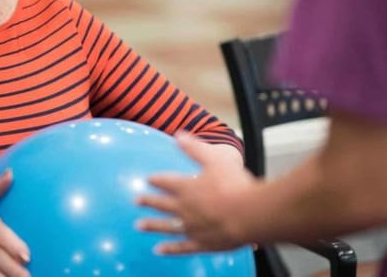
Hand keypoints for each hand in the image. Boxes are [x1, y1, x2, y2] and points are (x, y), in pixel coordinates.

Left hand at [136, 131, 258, 253]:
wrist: (250, 215)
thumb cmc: (235, 185)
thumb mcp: (214, 160)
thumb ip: (194, 148)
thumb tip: (178, 135)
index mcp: (187, 187)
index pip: (166, 182)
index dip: (156, 180)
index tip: (147, 179)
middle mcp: (184, 208)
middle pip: (162, 204)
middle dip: (148, 201)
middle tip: (136, 201)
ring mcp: (191, 227)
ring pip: (166, 226)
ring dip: (152, 225)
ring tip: (139, 225)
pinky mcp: (201, 243)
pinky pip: (180, 247)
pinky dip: (169, 249)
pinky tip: (159, 250)